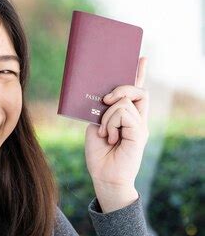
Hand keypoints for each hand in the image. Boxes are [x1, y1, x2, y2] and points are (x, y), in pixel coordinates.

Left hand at [84, 57, 148, 194]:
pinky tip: (109, 137)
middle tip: (106, 99)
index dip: (139, 74)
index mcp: (127, 116)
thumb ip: (101, 112)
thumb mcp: (95, 127)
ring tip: (104, 133)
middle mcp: (137, 119)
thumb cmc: (99, 155)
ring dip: (108, 115)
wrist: (104, 177)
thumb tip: (105, 99)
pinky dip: (111, 123)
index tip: (140, 58)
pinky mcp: (139, 132)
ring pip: (125, 102)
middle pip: (137, 90)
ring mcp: (140, 125)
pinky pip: (124, 114)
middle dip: (121, 87)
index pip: (136, 91)